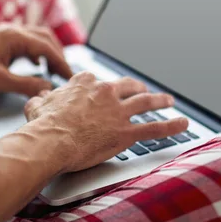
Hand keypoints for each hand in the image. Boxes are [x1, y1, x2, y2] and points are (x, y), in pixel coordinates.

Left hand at [0, 24, 72, 95]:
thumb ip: (26, 84)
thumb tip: (49, 88)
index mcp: (13, 36)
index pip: (46, 47)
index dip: (61, 62)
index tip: (70, 76)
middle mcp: (11, 30)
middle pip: (45, 38)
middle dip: (58, 55)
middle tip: (66, 74)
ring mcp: (5, 34)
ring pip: (36, 38)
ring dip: (48, 52)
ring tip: (56, 70)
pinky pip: (26, 42)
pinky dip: (37, 52)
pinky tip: (37, 64)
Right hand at [22, 73, 188, 172]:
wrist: (51, 140)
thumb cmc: (43, 124)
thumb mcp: (37, 105)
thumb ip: (42, 99)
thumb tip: (39, 98)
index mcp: (85, 84)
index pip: (98, 81)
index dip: (103, 88)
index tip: (104, 92)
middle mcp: (105, 92)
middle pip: (128, 86)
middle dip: (138, 88)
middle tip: (144, 91)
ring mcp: (118, 111)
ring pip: (146, 102)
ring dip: (160, 101)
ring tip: (169, 100)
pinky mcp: (126, 132)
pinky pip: (155, 128)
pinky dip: (172, 126)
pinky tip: (183, 124)